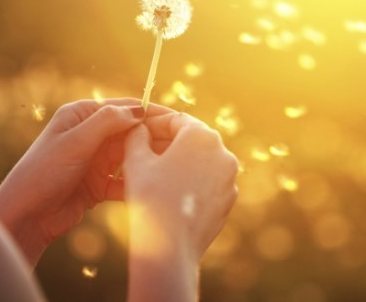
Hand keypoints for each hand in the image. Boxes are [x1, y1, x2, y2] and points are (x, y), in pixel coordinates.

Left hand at [0, 98, 170, 265]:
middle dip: (153, 138)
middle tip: (179, 146)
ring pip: (130, 156)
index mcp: (81, 115)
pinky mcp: (97, 185)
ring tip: (168, 167)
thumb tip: (139, 110)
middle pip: (131, 132)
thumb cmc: (43, 172)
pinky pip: (124, 181)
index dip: (150, 112)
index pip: (124, 107)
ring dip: (146, 161)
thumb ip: (107, 122)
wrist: (25, 216)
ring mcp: (94, 160)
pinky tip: (148, 188)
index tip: (177, 119)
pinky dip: (135, 183)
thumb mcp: (76, 142)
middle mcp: (89, 135)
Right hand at [123, 112, 238, 301]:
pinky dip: (190, 181)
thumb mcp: (136, 160)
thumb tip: (139, 128)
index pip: (176, 120)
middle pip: (191, 139)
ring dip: (178, 162)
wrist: (170, 246)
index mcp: (202, 135)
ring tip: (152, 171)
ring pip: (200, 161)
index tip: (138, 130)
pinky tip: (169, 191)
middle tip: (141, 149)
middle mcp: (223, 152)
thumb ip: (137, 136)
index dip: (154, 123)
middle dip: (166, 142)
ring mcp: (229, 178)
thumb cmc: (151, 197)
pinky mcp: (228, 200)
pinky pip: (207, 182)